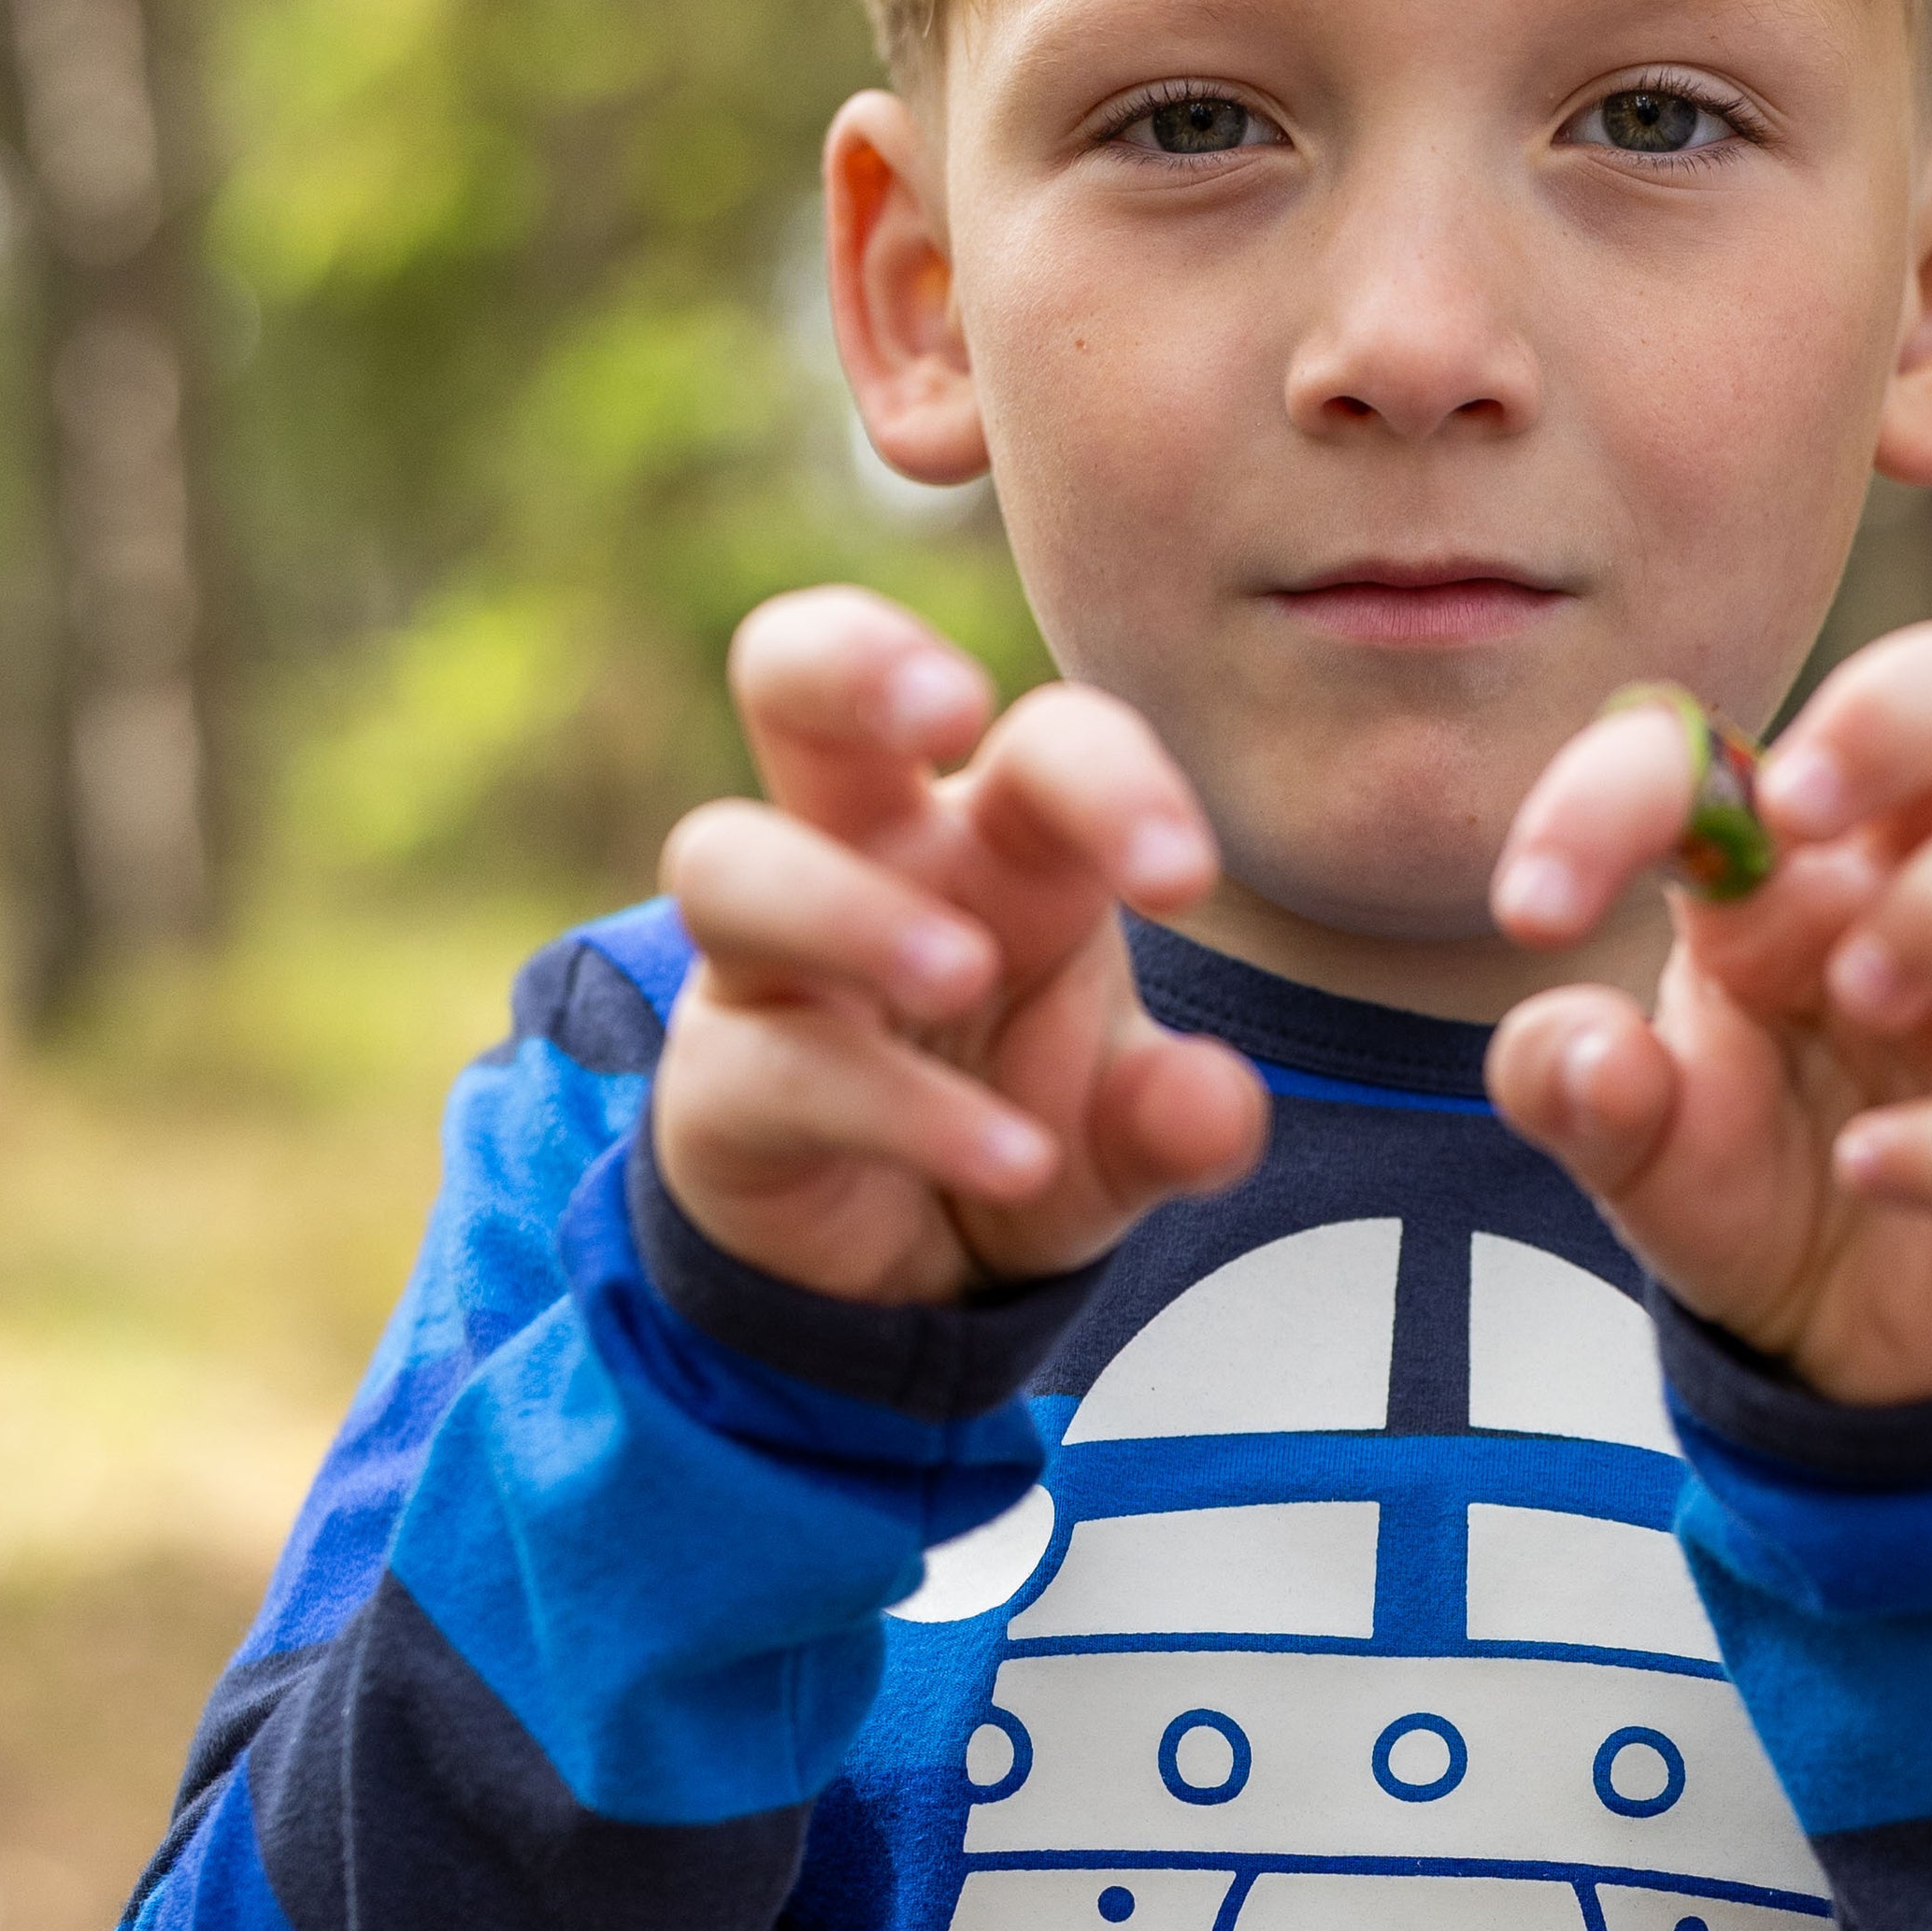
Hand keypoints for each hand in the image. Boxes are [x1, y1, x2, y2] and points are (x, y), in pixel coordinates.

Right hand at [651, 593, 1266, 1307]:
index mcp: (997, 838)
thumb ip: (1177, 1118)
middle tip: (954, 707)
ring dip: (846, 906)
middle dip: (854, 660)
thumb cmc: (1021, 1123)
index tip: (1183, 883)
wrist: (909, 1270)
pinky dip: (897, 1109)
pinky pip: (775, 1067)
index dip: (1110, 780)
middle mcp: (867, 863)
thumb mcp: (1125, 1134)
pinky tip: (1010, 1161)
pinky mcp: (717, 1087)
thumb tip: (1214, 1106)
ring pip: (730, 863)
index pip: (1045, 741)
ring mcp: (768, 965)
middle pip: (790, 675)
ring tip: (963, 972)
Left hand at [1482, 621, 1931, 1407]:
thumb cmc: (1749, 1170)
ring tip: (1860, 992)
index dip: (1624, 788)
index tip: (1531, 909)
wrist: (1842, 1338)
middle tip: (1792, 810)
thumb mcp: (1625, 1133)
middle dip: (1896, 712)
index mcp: (1798, 865)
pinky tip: (1864, 1169)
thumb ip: (1567, 1082)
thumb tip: (1585, 1046)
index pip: (1727, 751)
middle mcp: (1929, 891)